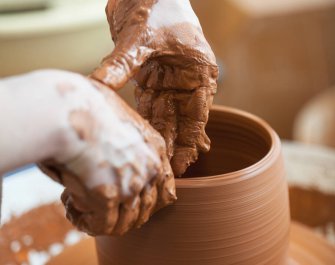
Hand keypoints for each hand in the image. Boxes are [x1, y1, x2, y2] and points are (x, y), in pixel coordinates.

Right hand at [30, 70, 175, 235]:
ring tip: (81, 206)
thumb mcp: (119, 118)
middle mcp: (150, 168)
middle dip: (123, 213)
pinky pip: (103, 226)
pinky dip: (87, 223)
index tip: (124, 200)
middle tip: (99, 205)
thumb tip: (115, 159)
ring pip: (127, 222)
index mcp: (155, 147)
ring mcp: (132, 184)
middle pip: (146, 209)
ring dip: (104, 220)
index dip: (143, 198)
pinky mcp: (109, 197)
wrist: (67, 110)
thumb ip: (127, 139)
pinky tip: (73, 209)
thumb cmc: (86, 107)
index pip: (164, 187)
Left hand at [91, 0, 217, 175]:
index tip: (184, 162)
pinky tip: (144, 138)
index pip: (198, 114)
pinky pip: (150, 103)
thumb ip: (123, 63)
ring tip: (157, 161)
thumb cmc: (156, 4)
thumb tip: (98, 85)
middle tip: (170, 171)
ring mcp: (169, 79)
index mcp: (199, 72)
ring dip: (160, 136)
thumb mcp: (141, 36)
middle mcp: (187, 79)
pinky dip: (146, 120)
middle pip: (183, 120)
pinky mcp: (152, 75)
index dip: (191, 141)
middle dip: (176, 144)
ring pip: (166, 115)